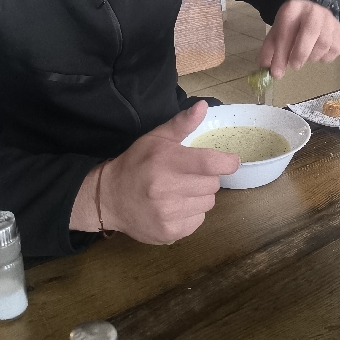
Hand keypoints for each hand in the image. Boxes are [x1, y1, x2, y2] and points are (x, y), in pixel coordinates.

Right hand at [70, 101, 239, 243]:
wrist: (109, 198)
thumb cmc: (136, 163)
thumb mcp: (156, 138)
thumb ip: (182, 123)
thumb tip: (203, 106)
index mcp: (166, 162)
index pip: (210, 163)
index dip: (227, 162)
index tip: (230, 161)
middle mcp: (167, 189)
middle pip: (213, 184)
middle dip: (206, 178)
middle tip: (189, 175)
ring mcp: (168, 214)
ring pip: (208, 203)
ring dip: (199, 196)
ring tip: (180, 191)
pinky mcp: (169, 233)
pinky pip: (198, 220)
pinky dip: (191, 213)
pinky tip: (175, 207)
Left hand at [258, 0, 339, 79]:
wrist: (313, 10)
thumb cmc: (293, 24)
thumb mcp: (277, 31)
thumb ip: (270, 50)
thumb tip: (266, 68)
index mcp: (292, 9)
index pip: (286, 32)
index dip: (280, 54)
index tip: (276, 72)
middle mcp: (313, 11)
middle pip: (309, 33)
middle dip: (300, 54)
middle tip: (294, 66)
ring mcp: (329, 20)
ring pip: (323, 44)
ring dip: (312, 57)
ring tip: (304, 57)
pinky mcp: (339, 30)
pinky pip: (334, 50)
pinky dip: (324, 58)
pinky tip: (316, 54)